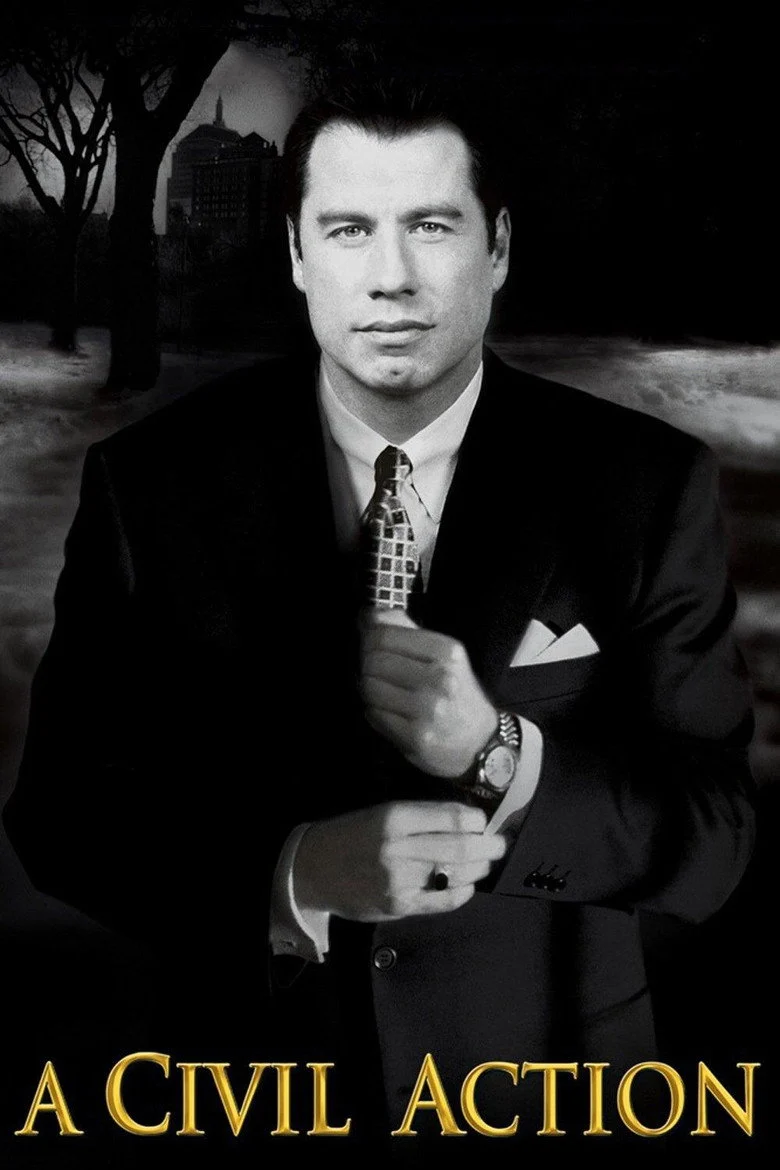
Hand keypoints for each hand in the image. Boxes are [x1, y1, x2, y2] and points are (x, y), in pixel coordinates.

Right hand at [293, 801, 506, 921]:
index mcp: (395, 817)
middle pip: (460, 846)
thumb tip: (467, 819)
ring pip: (456, 873)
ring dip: (478, 868)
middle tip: (500, 844)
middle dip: (488, 845)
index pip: (451, 817)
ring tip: (486, 862)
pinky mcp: (399, 906)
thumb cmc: (353, 834)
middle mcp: (398, 847)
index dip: (476, 820)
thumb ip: (422, 816)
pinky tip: (468, 885)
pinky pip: (443, 900)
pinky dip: (462, 892)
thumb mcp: (383, 812)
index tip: (484, 821)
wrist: (314, 868)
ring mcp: (399, 880)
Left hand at [360, 613, 497, 776]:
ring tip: (382, 692)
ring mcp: (427, 710)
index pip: (384, 635)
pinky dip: (374, 710)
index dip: (368, 639)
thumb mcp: (443, 654)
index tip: (369, 645)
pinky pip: (374, 714)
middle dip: (367, 665)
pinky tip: (388, 710)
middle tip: (374, 671)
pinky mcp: (415, 737)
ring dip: (369, 689)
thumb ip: (406, 629)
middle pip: (373, 661)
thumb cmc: (457, 692)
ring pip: (369, 688)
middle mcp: (439, 678)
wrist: (479, 741)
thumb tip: (368, 614)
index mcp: (447, 651)